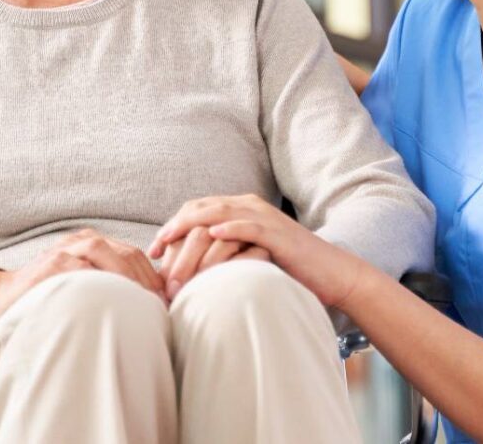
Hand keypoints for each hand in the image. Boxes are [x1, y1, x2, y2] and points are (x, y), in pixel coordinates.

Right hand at [0, 229, 163, 330]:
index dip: (154, 276)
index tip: (168, 300)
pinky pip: (76, 269)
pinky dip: (94, 281)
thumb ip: (111, 286)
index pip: (134, 254)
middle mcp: (80, 242)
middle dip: (146, 278)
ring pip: (102, 252)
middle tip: (161, 305)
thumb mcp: (84, 285)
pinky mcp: (48, 265)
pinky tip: (109, 300)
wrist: (4, 298)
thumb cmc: (51, 296)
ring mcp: (63, 250)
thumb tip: (153, 305)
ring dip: (126, 276)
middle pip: (124, 252)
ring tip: (141, 301)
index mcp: (94, 245)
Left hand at [150, 194, 383, 308]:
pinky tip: (213, 236)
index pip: (195, 210)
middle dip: (174, 228)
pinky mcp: (277, 233)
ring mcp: (263, 217)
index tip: (153, 251)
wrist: (329, 274)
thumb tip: (188, 274)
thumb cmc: (287, 272)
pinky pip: (249, 226)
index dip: (171, 227)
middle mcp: (249, 207)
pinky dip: (230, 227)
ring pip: (218, 214)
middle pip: (200, 209)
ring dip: (192, 231)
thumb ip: (222, 258)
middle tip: (154, 249)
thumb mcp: (247, 260)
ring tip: (170, 245)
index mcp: (239, 210)